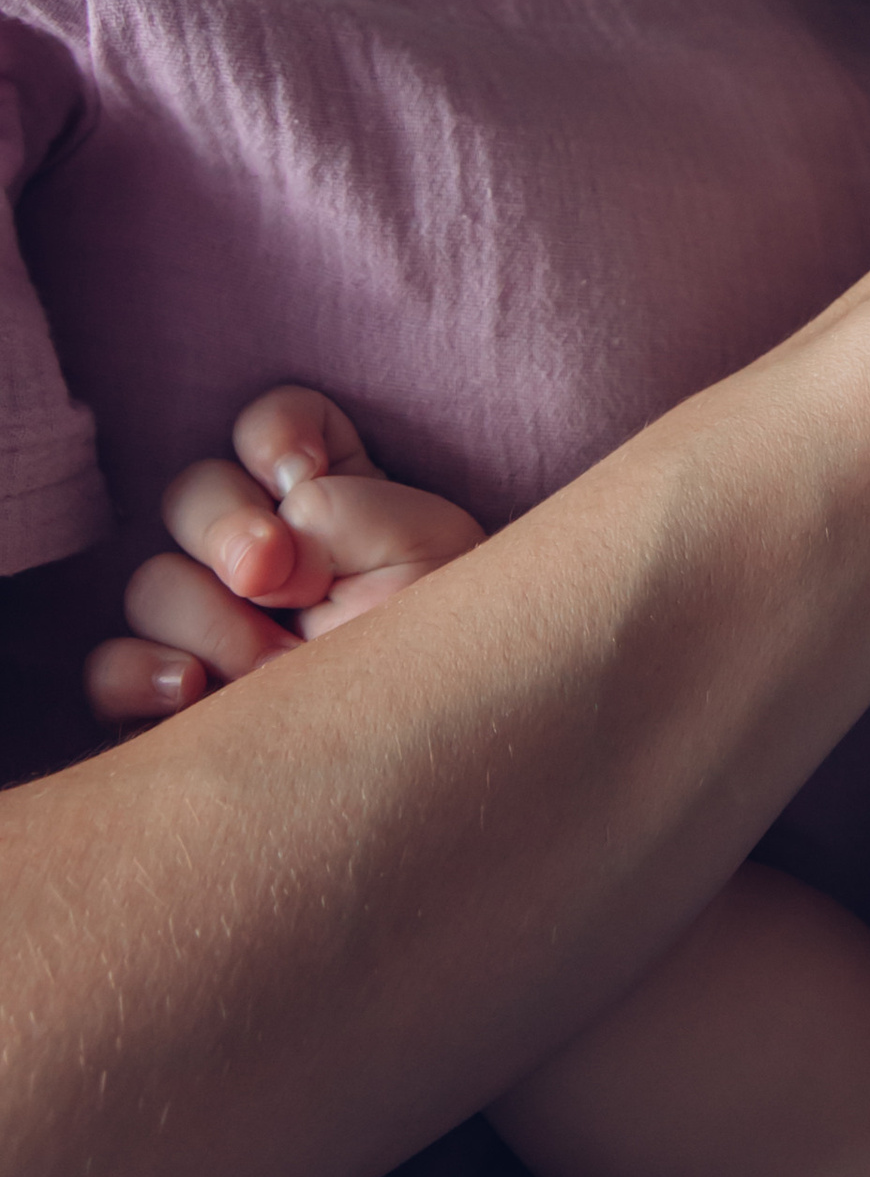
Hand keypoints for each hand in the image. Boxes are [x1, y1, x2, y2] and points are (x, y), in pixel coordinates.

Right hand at [84, 385, 485, 724]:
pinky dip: (140, 673)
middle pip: (192, 493)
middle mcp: (259, 549)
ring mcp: (209, 620)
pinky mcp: (172, 693)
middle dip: (225, 525)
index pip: (272, 426)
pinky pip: (113, 669)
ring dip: (210, 618)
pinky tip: (193, 690)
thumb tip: (265, 546)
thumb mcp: (429, 553)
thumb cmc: (449, 642)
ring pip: (153, 583)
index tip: (301, 474)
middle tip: (270, 575)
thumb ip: (350, 514)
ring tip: (277, 664)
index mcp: (328, 493)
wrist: (443, 751)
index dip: (274, 435)